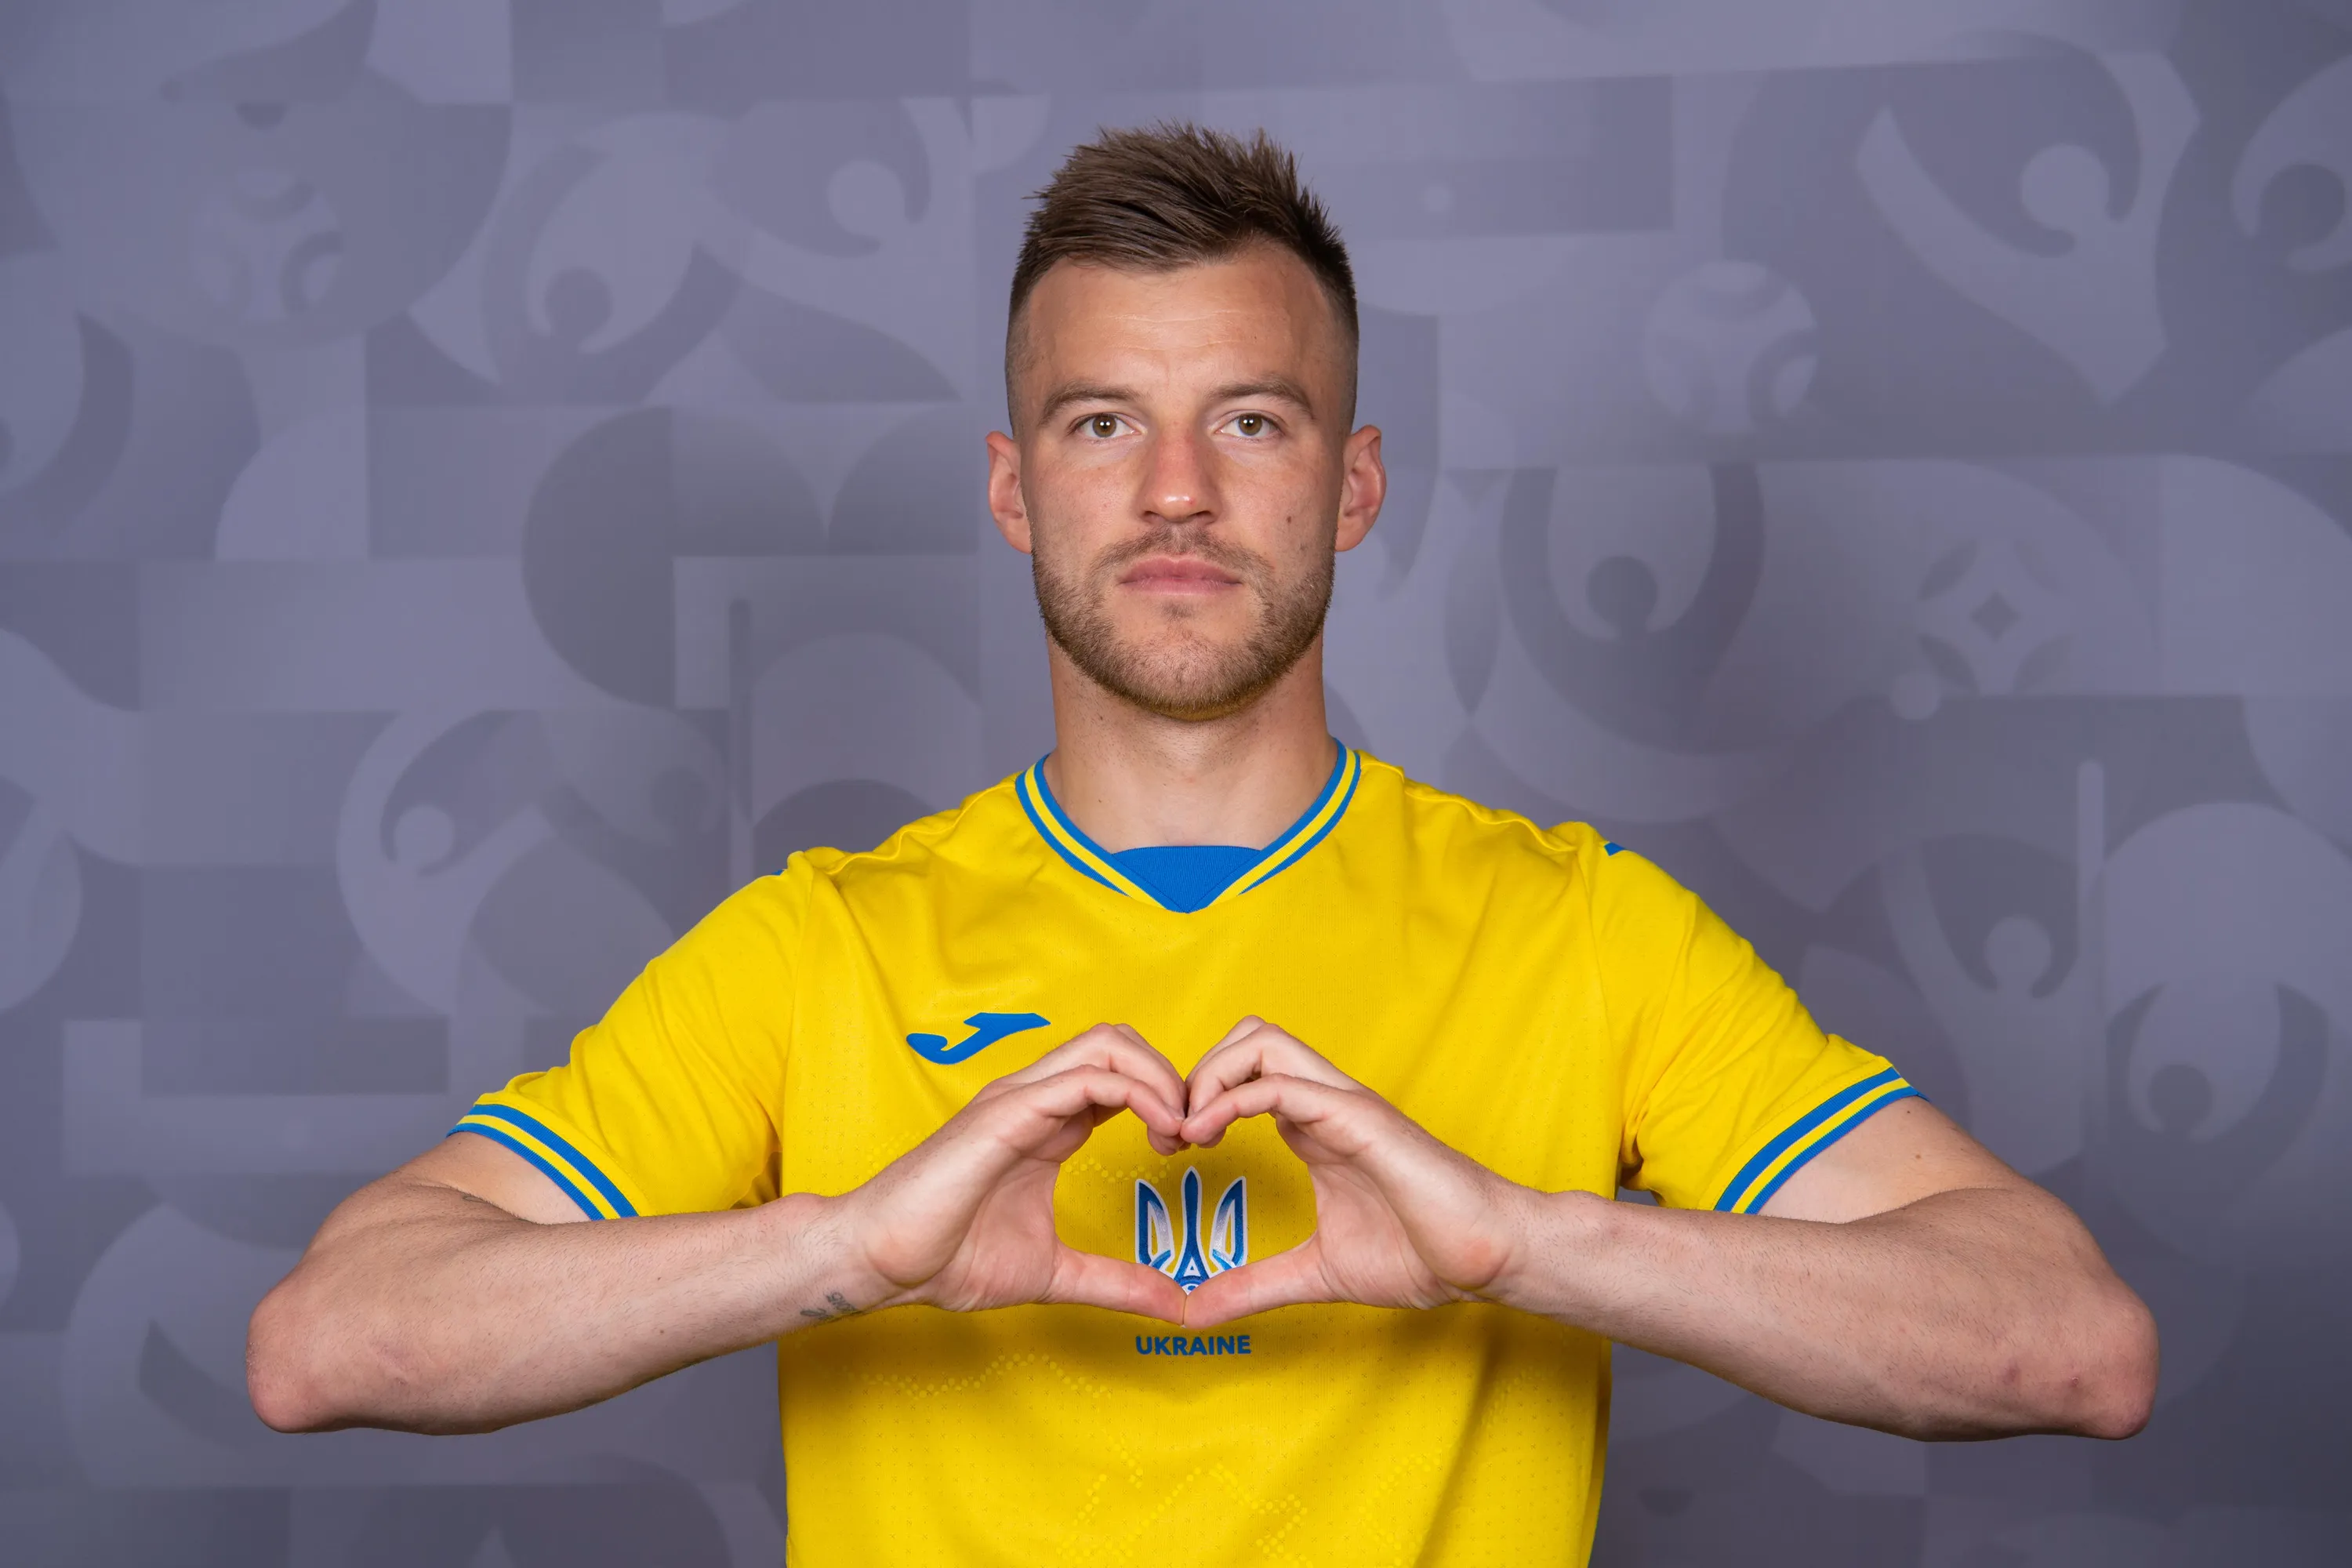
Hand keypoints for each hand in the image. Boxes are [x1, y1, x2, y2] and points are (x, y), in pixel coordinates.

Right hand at [830, 1025, 1191, 1322]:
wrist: (880, 1260)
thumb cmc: (947, 1257)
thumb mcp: (1055, 1273)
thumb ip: (1116, 1282)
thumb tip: (1176, 1305)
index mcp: (1047, 1124)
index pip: (1120, 1075)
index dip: (1166, 1099)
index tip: (1188, 1149)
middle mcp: (1035, 1099)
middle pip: (1119, 1042)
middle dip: (1171, 1076)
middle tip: (1193, 1134)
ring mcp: (1019, 1099)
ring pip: (1107, 1044)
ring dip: (1160, 1078)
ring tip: (1180, 1131)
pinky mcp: (1007, 1112)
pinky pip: (1085, 1078)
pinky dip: (1137, 1093)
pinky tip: (1159, 1132)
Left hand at [1177, 1018, 1537, 1329]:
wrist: (1490, 1256)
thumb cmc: (1422, 1254)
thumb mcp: (1316, 1274)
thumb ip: (1255, 1286)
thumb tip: (1194, 1313)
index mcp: (1315, 1127)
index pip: (1244, 1073)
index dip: (1196, 1099)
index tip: (1171, 1149)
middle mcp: (1326, 1103)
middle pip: (1248, 1036)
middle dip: (1196, 1073)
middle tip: (1172, 1133)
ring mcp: (1344, 1105)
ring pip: (1262, 1041)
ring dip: (1210, 1075)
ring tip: (1187, 1130)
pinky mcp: (1361, 1119)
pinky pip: (1285, 1084)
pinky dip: (1233, 1099)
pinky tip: (1206, 1136)